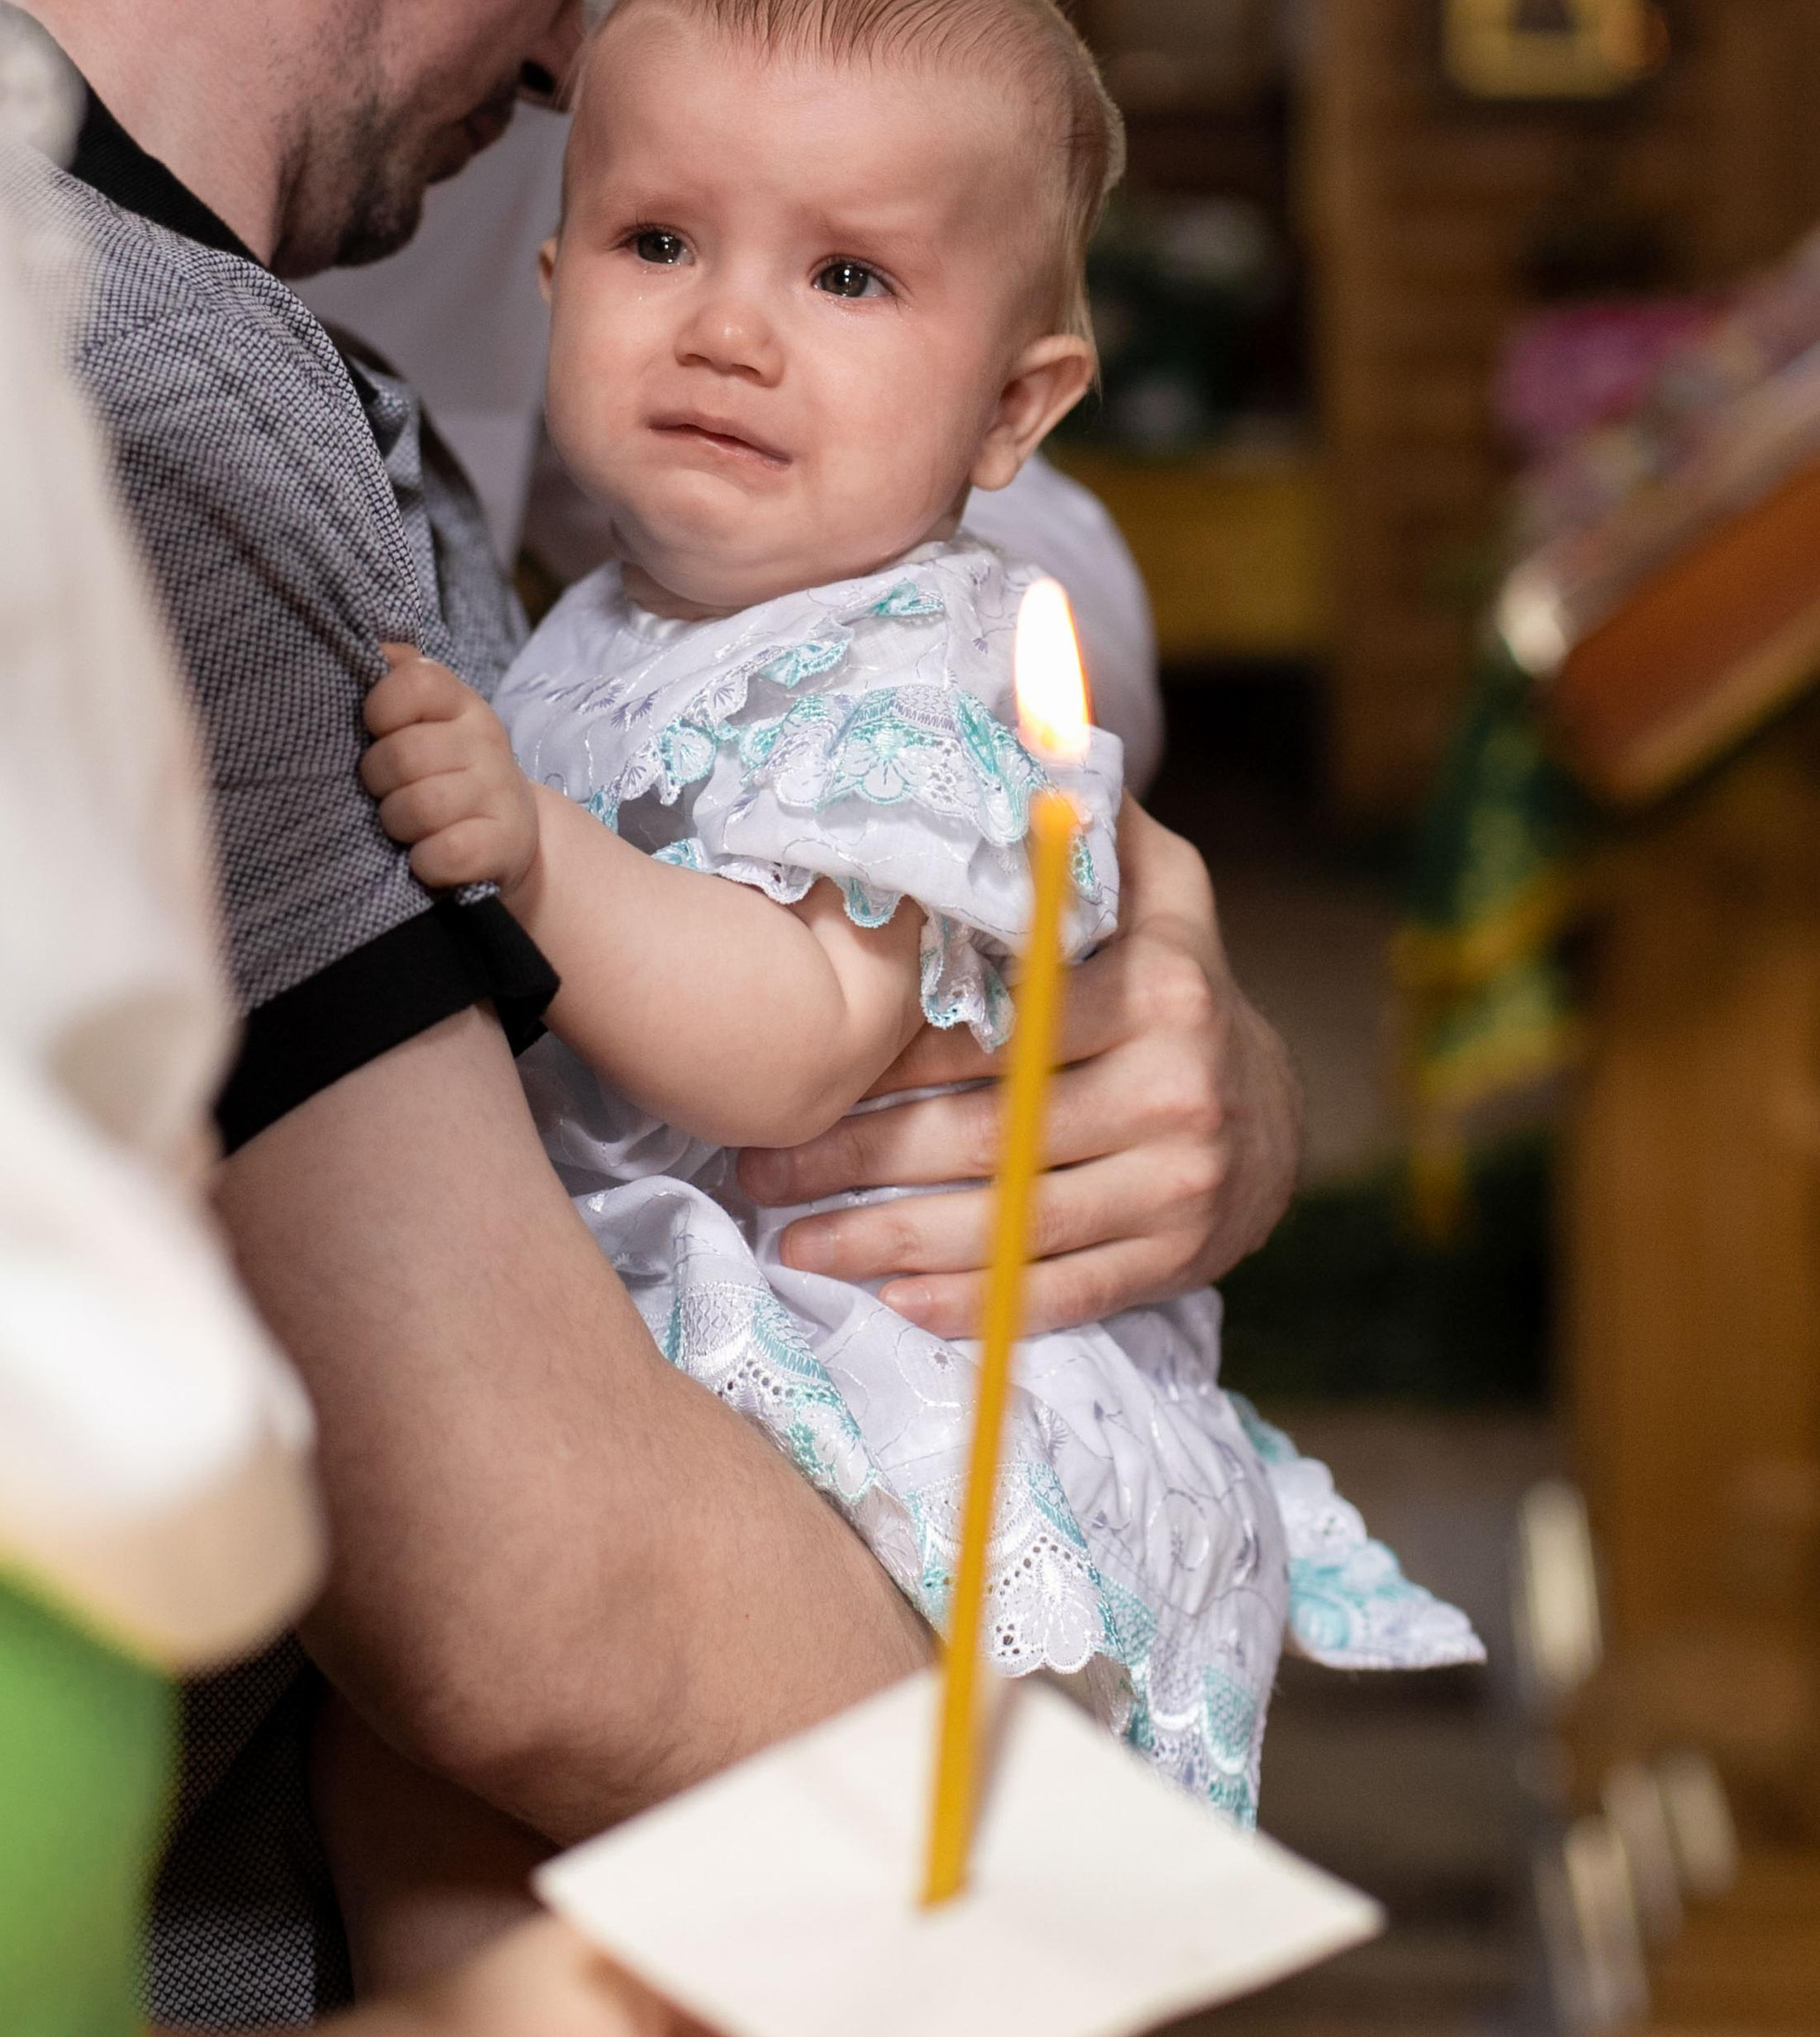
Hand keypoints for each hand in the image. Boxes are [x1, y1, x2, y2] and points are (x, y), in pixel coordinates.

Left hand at [364, 644, 539, 899]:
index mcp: (462, 704)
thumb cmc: (450, 771)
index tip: (379, 732)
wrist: (512, 835)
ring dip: (397, 824)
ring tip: (406, 826)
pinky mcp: (503, 844)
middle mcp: (486, 741)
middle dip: (379, 782)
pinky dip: (424, 862)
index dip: (381, 709)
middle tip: (389, 791)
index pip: (416, 681)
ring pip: (418, 807)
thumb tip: (372, 644)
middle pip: (402, 755)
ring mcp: (499, 793)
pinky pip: (442, 853)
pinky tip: (427, 857)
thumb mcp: (430, 721)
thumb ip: (400, 678)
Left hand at [735, 799, 1301, 1336]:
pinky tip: (893, 1305)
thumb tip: (1020, 730)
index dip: (890, 1056)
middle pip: (988, 1137)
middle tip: (759, 1168)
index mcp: (1159, 992)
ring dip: (889, 1244)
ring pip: (1010, 1224)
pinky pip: (1061, 1292)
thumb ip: (1083, 825)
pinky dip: (972, 1305)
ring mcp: (1181, 1187)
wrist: (1277, 1109)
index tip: (800, 1067)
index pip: (1000, 1031)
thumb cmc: (1173, 975)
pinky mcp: (1177, 1260)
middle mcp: (1177, 1093)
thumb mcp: (1154, 879)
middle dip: (860, 1158)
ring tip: (794, 1243)